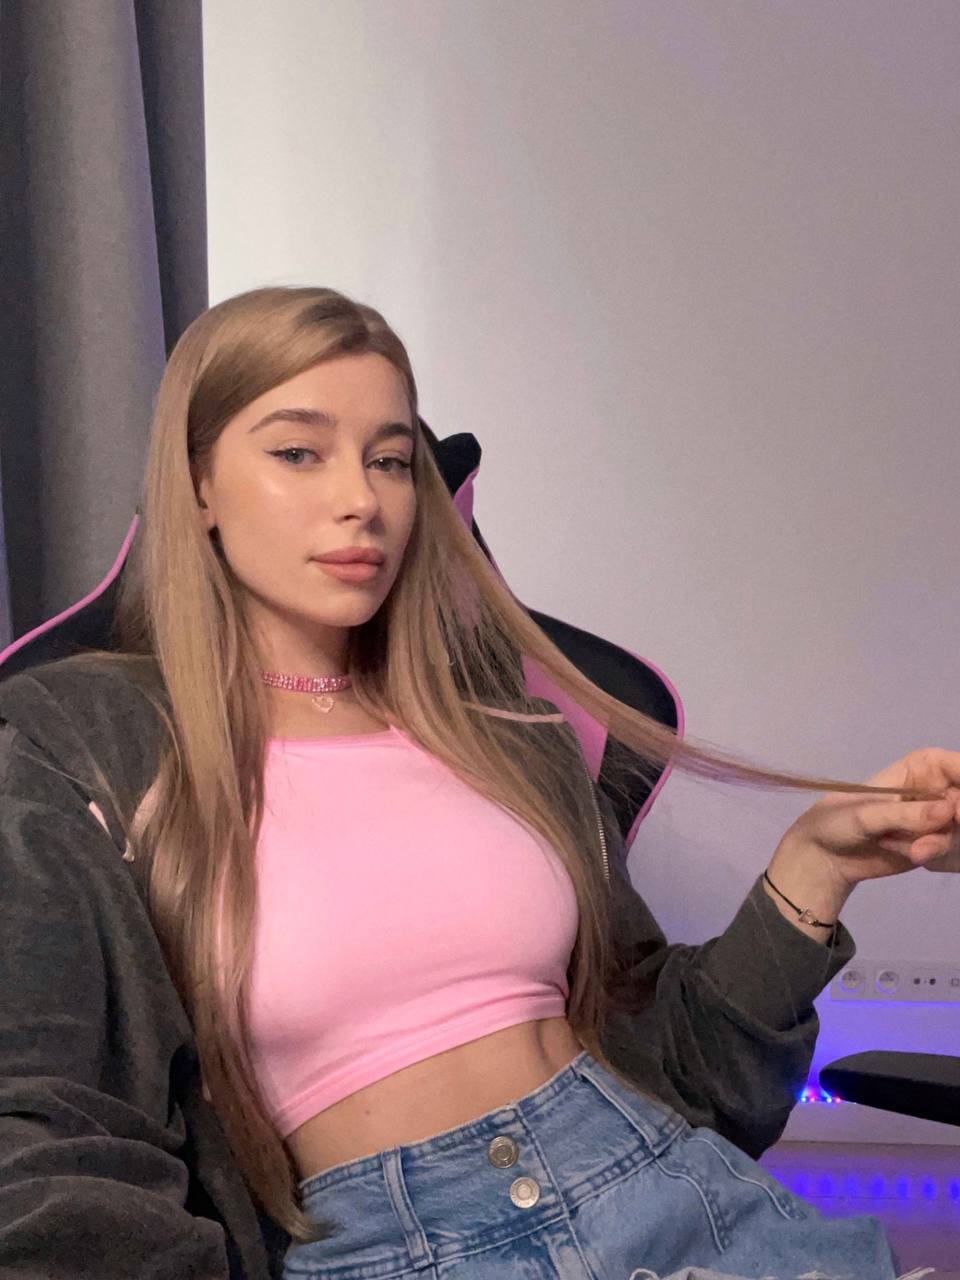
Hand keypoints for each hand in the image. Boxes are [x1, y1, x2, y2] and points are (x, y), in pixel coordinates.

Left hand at [788, 747, 959, 886]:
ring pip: (959, 828)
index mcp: (919, 768)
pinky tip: (910, 854)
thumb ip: (906, 814)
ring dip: (940, 840)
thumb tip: (947, 811)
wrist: (825, 857)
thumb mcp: (867, 814)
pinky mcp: (933, 845)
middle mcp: (934, 791)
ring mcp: (936, 820)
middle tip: (953, 824)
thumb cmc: (838, 820)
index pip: (955, 766)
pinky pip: (948, 849)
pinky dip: (933, 853)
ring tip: (915, 850)